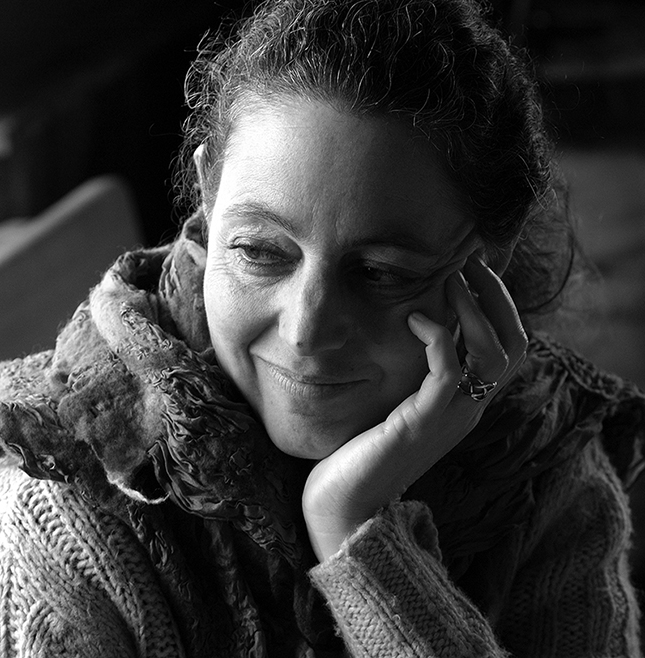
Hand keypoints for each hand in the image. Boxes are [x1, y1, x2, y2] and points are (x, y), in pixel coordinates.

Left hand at [302, 255, 527, 561]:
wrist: (345, 505)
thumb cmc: (361, 451)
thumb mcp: (395, 405)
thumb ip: (412, 377)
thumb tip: (408, 331)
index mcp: (465, 404)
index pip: (508, 348)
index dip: (499, 306)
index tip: (474, 270)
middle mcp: (468, 410)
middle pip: (514, 347)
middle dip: (496, 298)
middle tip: (470, 263)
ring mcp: (450, 418)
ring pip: (493, 355)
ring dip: (476, 310)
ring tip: (452, 279)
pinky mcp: (423, 422)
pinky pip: (448, 372)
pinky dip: (440, 337)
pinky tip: (415, 319)